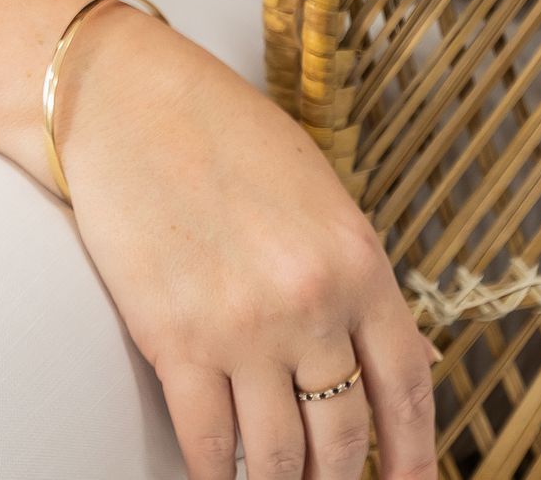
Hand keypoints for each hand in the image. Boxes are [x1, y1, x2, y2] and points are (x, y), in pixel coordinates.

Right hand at [52, 3, 439, 479]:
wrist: (126, 99)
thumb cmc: (222, 132)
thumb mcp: (318, 192)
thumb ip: (358, 276)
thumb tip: (404, 357)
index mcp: (357, 259)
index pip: (408, 385)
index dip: (414, 453)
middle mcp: (309, 302)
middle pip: (343, 437)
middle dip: (339, 476)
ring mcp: (241, 328)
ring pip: (278, 459)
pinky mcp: (174, 341)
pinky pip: (208, 445)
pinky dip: (216, 476)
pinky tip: (220, 476)